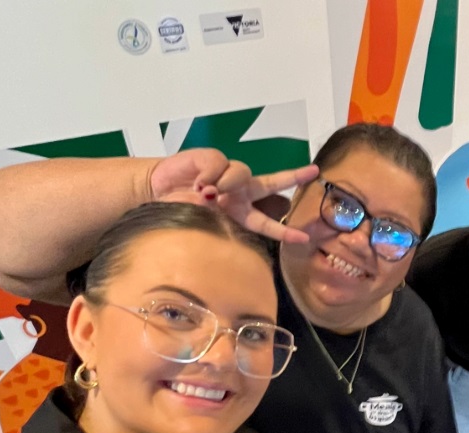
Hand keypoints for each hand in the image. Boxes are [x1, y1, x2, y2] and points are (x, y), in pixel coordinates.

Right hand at [148, 150, 318, 243]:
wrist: (157, 190)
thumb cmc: (183, 210)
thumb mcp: (202, 221)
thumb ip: (213, 215)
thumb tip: (213, 197)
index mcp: (241, 211)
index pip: (266, 221)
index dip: (284, 231)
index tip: (304, 238)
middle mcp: (241, 191)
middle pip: (272, 183)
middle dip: (292, 177)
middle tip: (312, 172)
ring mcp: (227, 173)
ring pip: (243, 172)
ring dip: (227, 184)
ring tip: (206, 194)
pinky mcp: (212, 158)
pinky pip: (219, 163)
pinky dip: (208, 175)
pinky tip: (197, 184)